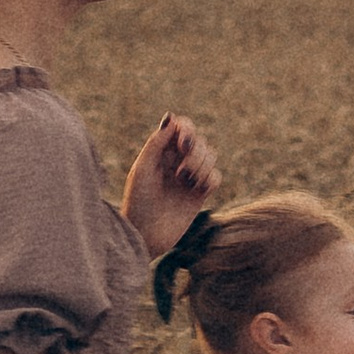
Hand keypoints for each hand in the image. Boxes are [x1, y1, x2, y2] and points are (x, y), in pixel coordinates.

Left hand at [125, 114, 221, 257]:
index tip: (182, 144)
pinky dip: (209, 179)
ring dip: (202, 166)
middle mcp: (176, 161)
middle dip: (195, 153)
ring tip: (186, 182)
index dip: (187, 130)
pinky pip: (216, 176)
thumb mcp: (141, 169)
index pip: (182, 127)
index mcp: (161, 151)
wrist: (145, 235)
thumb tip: (171, 117)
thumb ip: (156, 143)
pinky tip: (196, 190)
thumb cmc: (137, 202)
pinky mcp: (200, 194)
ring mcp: (189, 177)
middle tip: (181, 172)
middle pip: (200, 140)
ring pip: (211, 155)